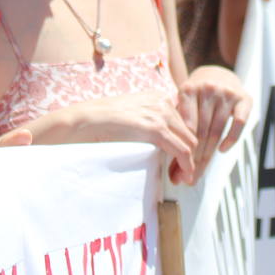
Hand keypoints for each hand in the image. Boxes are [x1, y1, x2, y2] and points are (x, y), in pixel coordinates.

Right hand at [76, 90, 197, 184]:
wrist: (85, 121)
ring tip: (182, 178)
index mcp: (158, 97)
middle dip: (190, 154)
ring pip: (189, 142)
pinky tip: (184, 176)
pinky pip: (182, 150)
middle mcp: (164, 101)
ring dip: (189, 163)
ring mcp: (161, 113)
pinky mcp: (156, 129)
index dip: (185, 143)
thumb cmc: (102, 122)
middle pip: (189, 132)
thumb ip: (149, 121)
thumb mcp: (133, 115)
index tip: (181, 160)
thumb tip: (163, 142)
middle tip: (183, 173)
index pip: (183, 122)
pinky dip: (186, 165)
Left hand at [176, 66, 251, 183]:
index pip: (185, 126)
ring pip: (217, 130)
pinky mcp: (244, 99)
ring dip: (208, 155)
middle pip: (201, 131)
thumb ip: (177, 129)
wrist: (217, 75)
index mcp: (188, 89)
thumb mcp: (182, 106)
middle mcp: (207, 89)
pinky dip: (231, 139)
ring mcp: (226, 93)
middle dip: (194, 158)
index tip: (178, 171)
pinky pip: (238, 124)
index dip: (182, 150)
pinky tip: (222, 150)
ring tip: (200, 172)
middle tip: (189, 179)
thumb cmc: (195, 99)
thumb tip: (173, 170)